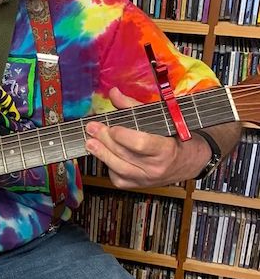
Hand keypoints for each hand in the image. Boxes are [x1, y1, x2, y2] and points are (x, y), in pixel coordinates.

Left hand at [83, 87, 203, 188]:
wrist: (189, 161)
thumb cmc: (175, 136)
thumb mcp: (160, 118)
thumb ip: (134, 106)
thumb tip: (114, 93)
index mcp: (166, 149)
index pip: (140, 144)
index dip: (123, 136)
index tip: (111, 127)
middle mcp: (156, 168)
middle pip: (124, 154)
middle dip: (105, 140)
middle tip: (91, 128)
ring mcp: (146, 179)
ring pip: (118, 168)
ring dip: (101, 154)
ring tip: (90, 142)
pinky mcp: (138, 185)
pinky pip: (117, 178)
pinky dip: (108, 166)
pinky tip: (104, 155)